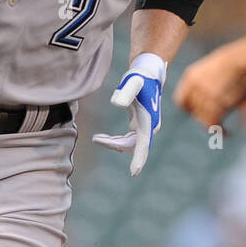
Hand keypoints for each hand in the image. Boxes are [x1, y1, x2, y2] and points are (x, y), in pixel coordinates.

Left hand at [92, 52, 165, 176]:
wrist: (147, 73)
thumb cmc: (139, 77)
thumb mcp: (132, 82)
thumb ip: (125, 92)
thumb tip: (115, 103)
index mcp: (149, 121)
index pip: (144, 144)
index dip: (139, 158)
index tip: (134, 172)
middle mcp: (149, 127)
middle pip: (132, 146)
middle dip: (114, 145)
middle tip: (96, 139)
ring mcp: (145, 128)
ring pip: (128, 144)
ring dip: (113, 144)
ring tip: (96, 138)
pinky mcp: (139, 126)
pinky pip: (127, 140)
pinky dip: (115, 141)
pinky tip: (103, 138)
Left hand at [173, 46, 245, 128]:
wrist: (245, 58)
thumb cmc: (233, 63)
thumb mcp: (210, 68)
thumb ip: (202, 84)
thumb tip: (203, 102)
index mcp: (190, 76)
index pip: (180, 101)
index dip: (189, 109)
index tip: (197, 113)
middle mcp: (194, 86)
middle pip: (193, 111)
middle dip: (203, 118)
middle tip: (215, 120)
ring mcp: (205, 94)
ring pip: (203, 118)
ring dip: (213, 125)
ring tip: (222, 129)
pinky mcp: (217, 102)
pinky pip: (214, 123)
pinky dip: (220, 130)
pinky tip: (226, 132)